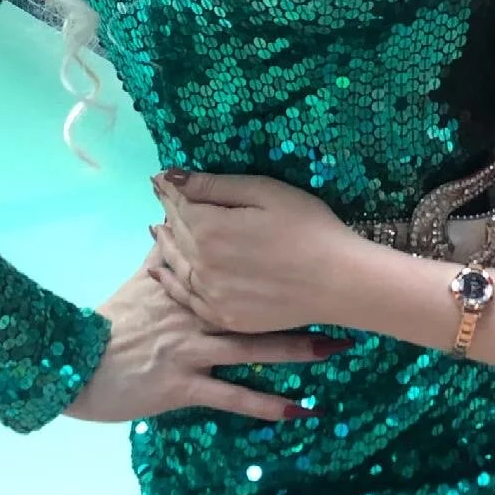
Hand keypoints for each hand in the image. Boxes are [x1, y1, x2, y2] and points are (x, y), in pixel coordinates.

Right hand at [61, 248, 333, 422]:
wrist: (79, 365)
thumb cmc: (115, 320)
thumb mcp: (142, 278)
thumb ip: (166, 250)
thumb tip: (177, 214)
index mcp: (190, 284)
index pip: (239, 267)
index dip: (277, 261)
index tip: (315, 252)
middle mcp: (197, 314)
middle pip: (258, 307)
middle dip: (302, 306)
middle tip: (345, 301)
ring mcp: (193, 350)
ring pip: (253, 350)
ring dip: (297, 351)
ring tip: (336, 349)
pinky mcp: (185, 386)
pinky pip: (233, 397)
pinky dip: (267, 404)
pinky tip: (298, 410)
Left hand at [150, 171, 361, 334]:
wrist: (337, 281)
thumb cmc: (307, 226)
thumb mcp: (265, 192)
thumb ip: (215, 186)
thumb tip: (172, 177)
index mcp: (210, 229)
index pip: (179, 204)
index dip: (169, 189)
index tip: (159, 178)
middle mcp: (201, 264)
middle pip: (177, 232)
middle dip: (169, 212)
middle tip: (161, 197)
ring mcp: (211, 295)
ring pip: (177, 265)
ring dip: (166, 244)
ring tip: (158, 228)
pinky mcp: (224, 316)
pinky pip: (186, 298)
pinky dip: (170, 282)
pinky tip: (162, 272)